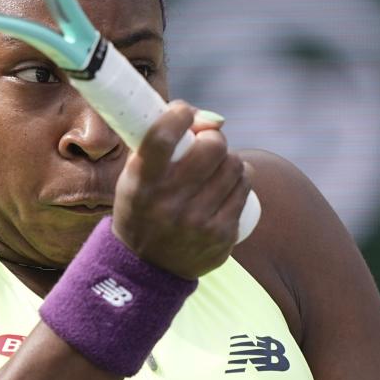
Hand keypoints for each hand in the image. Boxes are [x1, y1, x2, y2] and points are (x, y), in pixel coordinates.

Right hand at [111, 101, 252, 279]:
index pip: (163, 137)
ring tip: (217, 167)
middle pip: (212, 146)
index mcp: (142, 184)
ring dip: (229, 159)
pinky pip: (244, 189)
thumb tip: (214, 118)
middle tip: (207, 144)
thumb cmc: (143, 207)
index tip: (183, 112)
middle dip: (213, 138)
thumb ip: (161, 141)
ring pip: (235, 165)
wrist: (147, 267)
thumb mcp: (135, 175)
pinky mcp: (222, 235)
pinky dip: (239, 180)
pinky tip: (228, 184)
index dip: (180, 114)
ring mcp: (198, 222)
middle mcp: (169, 203)